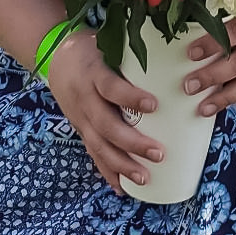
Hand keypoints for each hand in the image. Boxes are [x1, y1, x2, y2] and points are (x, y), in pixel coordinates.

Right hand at [42, 30, 164, 195]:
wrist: (56, 58)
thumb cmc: (94, 51)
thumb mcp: (110, 47)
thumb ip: (136, 59)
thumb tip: (179, 64)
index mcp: (94, 74)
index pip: (111, 87)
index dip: (130, 97)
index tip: (154, 105)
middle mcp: (84, 99)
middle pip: (106, 125)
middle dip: (133, 143)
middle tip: (159, 154)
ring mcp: (81, 118)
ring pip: (99, 146)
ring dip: (122, 165)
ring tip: (144, 178)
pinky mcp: (81, 130)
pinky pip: (93, 154)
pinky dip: (107, 172)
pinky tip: (122, 188)